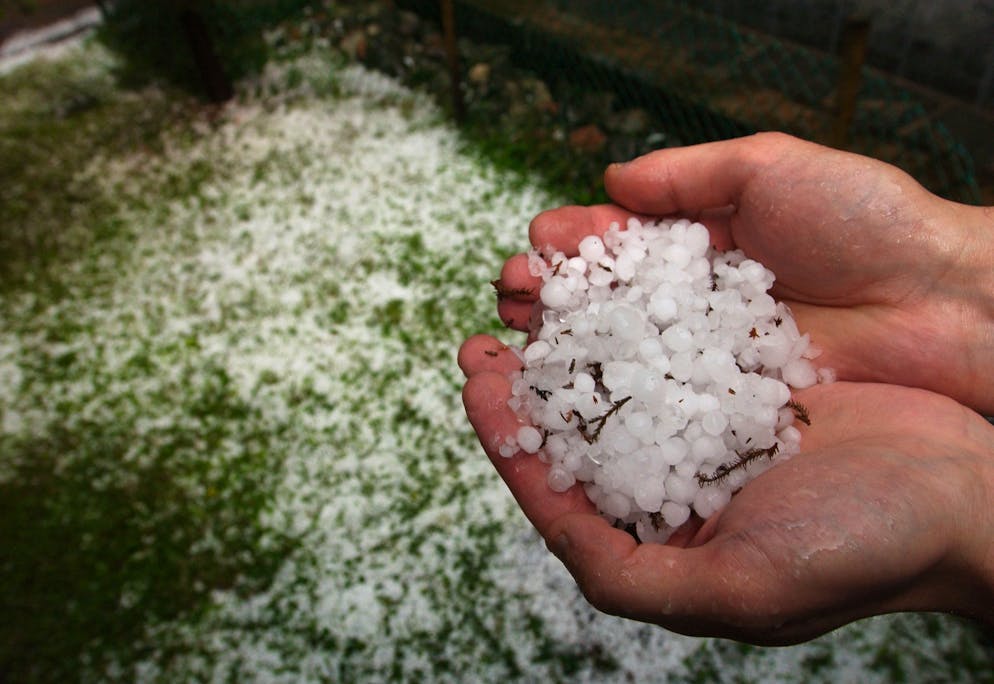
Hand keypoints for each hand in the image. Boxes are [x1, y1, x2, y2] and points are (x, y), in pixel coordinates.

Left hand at [459, 335, 993, 642]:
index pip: (562, 488)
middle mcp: (680, 478)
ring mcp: (713, 423)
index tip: (476, 379)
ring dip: (574, 332)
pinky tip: (608, 275)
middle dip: (530, 378)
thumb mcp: (736, 590)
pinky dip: (640, 306)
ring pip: (622, 373)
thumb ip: (628, 574)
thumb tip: (552, 534)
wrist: (970, 494)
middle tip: (488, 328)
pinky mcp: (750, 375)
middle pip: (582, 426)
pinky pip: (680, 334)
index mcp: (663, 536)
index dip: (509, 438)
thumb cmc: (863, 552)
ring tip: (533, 287)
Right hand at [495, 133, 993, 413]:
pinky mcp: (723, 404)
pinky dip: (609, 395)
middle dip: (552, 293)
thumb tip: (611, 178)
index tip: (538, 246)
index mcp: (700, 239)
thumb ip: (687, 174)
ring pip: (618, 350)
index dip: (571, 243)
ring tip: (521, 337)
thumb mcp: (770, 168)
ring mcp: (704, 355)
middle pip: (604, 299)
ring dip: (565, 344)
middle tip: (512, 294)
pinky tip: (569, 393)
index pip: (617, 241)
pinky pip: (655, 399)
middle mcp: (694, 301)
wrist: (943, 305)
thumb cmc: (865, 222)